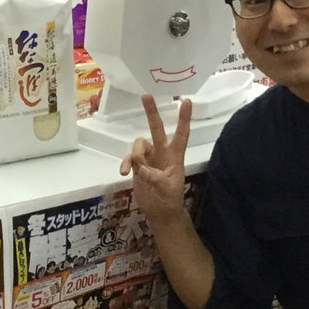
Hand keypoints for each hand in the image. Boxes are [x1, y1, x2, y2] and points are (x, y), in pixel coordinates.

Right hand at [119, 95, 191, 223]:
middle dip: (152, 112)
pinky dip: (125, 163)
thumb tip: (142, 169)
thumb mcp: (167, 189)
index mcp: (175, 156)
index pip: (182, 134)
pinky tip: (123, 173)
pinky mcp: (138, 166)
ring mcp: (149, 158)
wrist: (160, 212)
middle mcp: (162, 152)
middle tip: (146, 95)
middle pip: (157, 128)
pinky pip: (129, 158)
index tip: (186, 101)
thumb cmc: (170, 200)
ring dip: (135, 154)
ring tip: (135, 170)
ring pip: (139, 144)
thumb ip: (155, 178)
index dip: (184, 118)